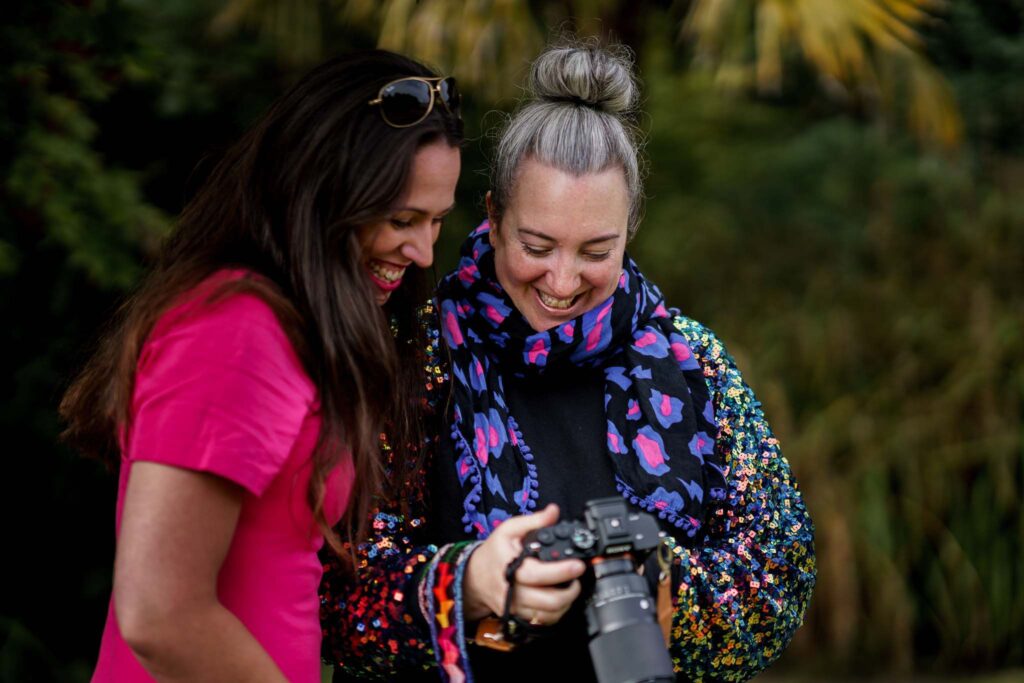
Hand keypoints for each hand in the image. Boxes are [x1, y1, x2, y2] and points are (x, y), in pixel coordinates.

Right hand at [463, 503, 586, 624]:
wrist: (474, 576)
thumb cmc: (494, 552)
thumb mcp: (509, 529)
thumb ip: (534, 520)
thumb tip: (554, 511)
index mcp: (511, 567)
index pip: (538, 574)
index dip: (562, 571)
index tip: (578, 565)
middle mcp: (513, 591)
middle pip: (548, 601)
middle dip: (570, 591)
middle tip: (577, 578)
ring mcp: (516, 607)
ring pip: (548, 615)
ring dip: (566, 603)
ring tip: (570, 587)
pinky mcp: (518, 616)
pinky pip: (542, 622)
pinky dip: (556, 613)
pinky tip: (559, 600)